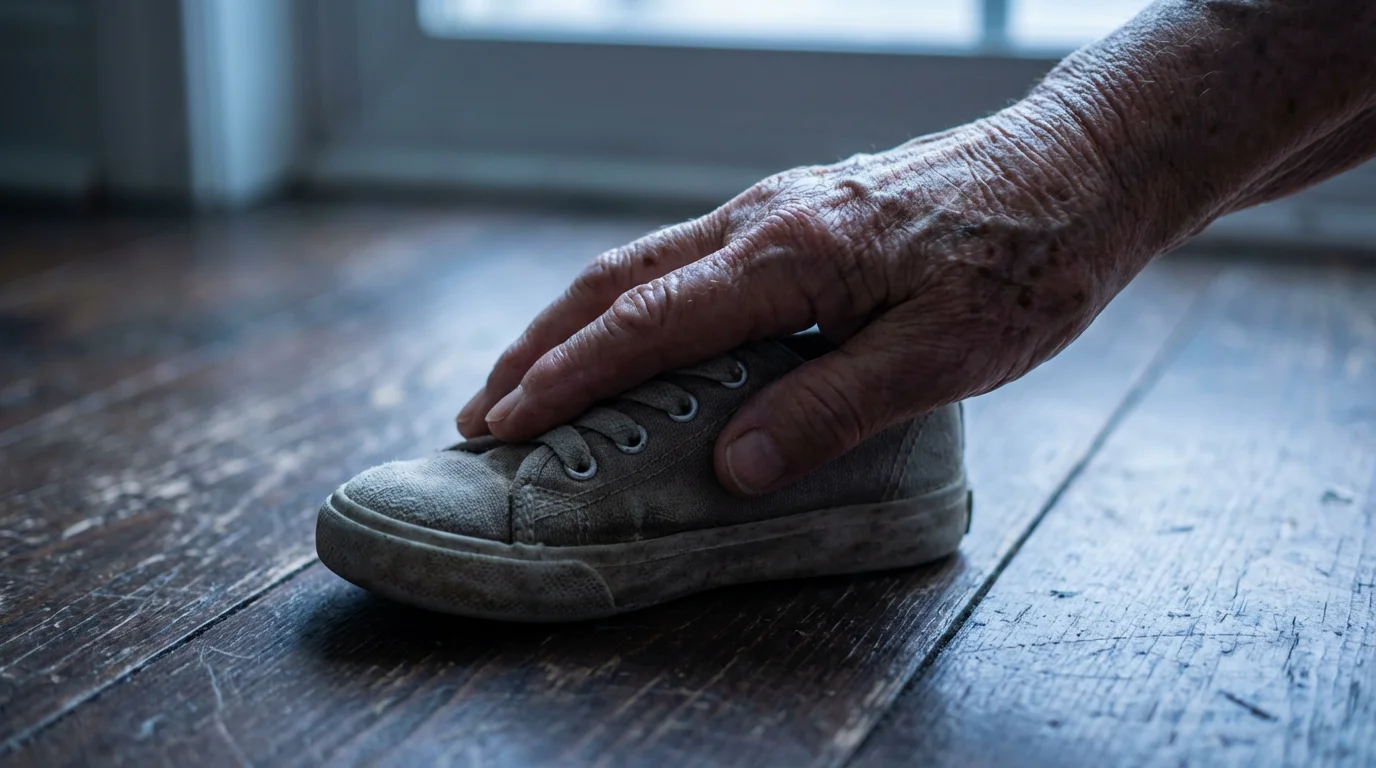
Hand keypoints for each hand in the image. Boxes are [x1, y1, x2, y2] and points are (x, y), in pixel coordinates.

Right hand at [456, 107, 1136, 495]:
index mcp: (789, 256)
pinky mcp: (800, 215)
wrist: (1082, 166)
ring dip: (574, 323)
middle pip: (614, 281)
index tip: (501, 423)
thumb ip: (831, 408)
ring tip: (532, 380)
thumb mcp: (943, 355)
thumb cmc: (1028, 262)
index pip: (642, 323)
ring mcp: (777, 210)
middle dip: (538, 347)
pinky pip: (686, 260)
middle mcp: (763, 221)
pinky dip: (630, 305)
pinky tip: (634, 340)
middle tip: (482, 411)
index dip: (564, 377)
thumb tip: (731, 467)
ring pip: (643, 263)